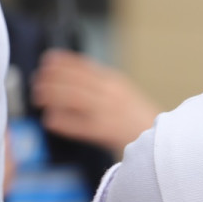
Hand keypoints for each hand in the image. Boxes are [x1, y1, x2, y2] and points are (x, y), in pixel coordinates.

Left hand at [32, 50, 160, 153]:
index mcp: (116, 82)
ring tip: (39, 97)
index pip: (84, 65)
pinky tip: (50, 121)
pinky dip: (62, 122)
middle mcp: (112, 94)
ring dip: (52, 96)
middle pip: (74, 80)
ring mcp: (109, 112)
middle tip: (37, 81)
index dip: (62, 61)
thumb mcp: (125, 94)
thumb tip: (73, 79)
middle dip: (51, 79)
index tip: (47, 61)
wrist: (165, 141)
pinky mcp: (107, 132)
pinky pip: (78, 125)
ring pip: (73, 98)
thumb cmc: (142, 121)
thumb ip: (102, 86)